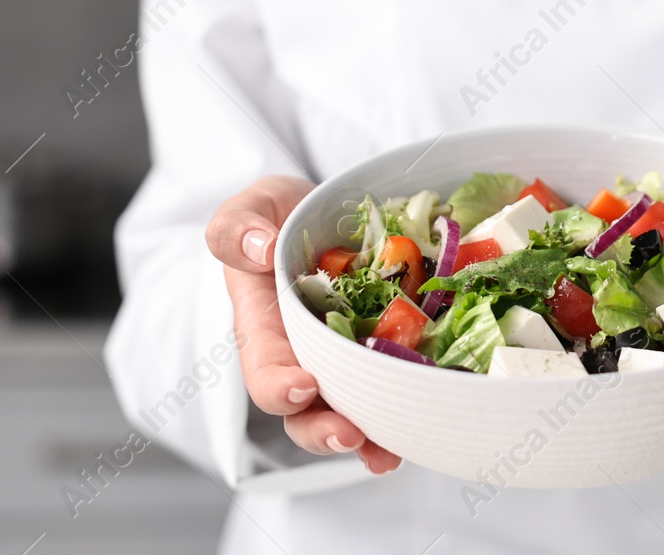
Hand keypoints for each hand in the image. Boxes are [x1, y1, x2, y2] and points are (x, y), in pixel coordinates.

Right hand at [205, 175, 401, 473]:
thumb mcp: (253, 207)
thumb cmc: (281, 216)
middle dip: (324, 429)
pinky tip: (424, 422)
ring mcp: (346, 359)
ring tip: (388, 455)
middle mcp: (304, 355)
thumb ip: (239, 226)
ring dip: (368, 438)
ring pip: (350, 411)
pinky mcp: (385, 352)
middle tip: (351, 435)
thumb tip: (257, 248)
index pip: (263, 366)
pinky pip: (394, 385)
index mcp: (264, 326)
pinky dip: (407, 408)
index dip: (278, 384)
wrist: (326, 215)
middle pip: (304, 410)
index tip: (303, 386)